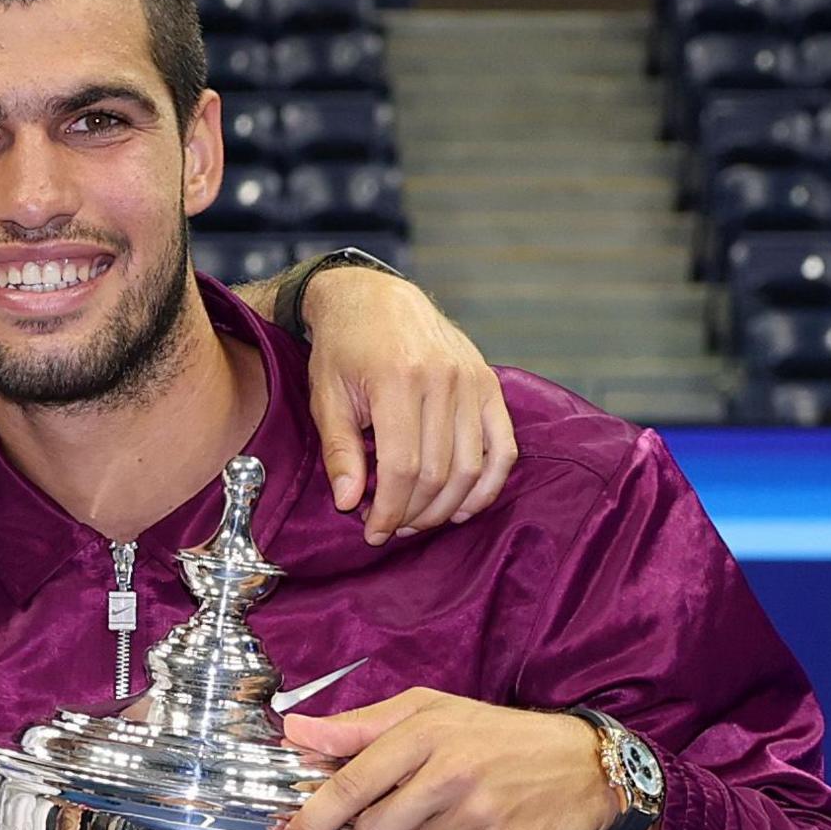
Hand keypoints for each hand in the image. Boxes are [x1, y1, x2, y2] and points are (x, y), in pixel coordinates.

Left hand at [268, 689, 611, 829]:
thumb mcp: (429, 711)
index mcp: (422, 732)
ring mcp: (477, 812)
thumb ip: (359, 726)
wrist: (582, 766)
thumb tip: (296, 732)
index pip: (349, 783)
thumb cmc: (495, 736)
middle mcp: (448, 771)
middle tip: (395, 820)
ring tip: (441, 825)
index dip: (309, 821)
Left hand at [298, 270, 516, 545]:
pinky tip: (463, 506)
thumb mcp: (327, 396)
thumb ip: (339, 451)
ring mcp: (472, 381)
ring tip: (419, 520)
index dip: (390, 509)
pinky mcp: (489, 384)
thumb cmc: (344, 349)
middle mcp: (442, 379)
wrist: (375, 298)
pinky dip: (488, 484)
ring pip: (471, 466)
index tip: (374, 531)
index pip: (402, 467)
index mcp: (397, 380)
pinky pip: (503, 447)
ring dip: (446, 506)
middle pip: (438, 472)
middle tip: (392, 528)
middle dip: (414, 512)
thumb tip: (349, 503)